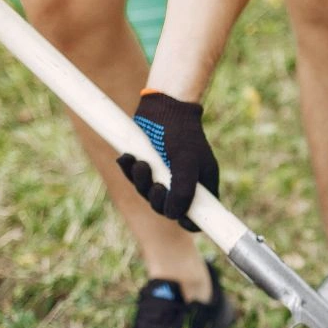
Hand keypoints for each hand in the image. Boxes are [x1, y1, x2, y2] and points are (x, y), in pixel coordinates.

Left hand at [117, 91, 217, 231]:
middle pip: (168, 208)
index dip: (188, 221)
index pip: (197, 217)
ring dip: (140, 182)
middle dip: (158, 199)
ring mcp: (165, 176)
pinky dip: (129, 170)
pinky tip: (126, 158)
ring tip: (140, 163)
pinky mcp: (148, 166)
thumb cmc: (181, 132)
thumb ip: (183, 190)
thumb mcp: (186, 161)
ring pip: (148, 195)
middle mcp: (184, 184)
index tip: (178, 217)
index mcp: (202, 186)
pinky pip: (135, 179)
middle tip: (157, 185)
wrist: (163, 106)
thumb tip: (173, 215)